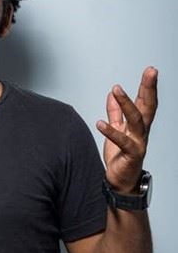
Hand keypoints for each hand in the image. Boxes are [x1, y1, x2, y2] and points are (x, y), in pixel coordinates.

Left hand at [96, 66, 157, 192]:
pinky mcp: (131, 155)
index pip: (146, 101)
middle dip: (149, 88)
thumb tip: (112, 94)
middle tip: (151, 72)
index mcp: (139, 125)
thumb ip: (115, 113)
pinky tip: (100, 122)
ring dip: (126, 103)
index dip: (148, 86)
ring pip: (136, 120)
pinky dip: (111, 132)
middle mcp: (142, 132)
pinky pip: (122, 141)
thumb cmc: (120, 156)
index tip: (151, 70)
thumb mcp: (117, 130)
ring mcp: (139, 143)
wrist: (121, 182)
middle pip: (148, 106)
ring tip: (116, 89)